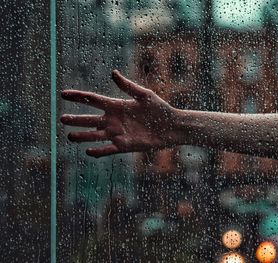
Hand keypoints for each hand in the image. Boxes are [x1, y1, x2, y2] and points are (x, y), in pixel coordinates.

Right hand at [61, 70, 179, 157]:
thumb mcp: (144, 95)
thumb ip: (128, 86)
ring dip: (83, 136)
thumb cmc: (160, 109)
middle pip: (90, 119)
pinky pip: (108, 149)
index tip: (63, 94)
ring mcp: (118, 134)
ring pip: (95, 135)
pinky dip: (98, 151)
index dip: (78, 97)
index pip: (93, 100)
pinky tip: (88, 151)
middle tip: (62, 119)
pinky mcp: (124, 146)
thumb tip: (112, 72)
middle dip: (76, 120)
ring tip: (70, 136)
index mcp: (116, 105)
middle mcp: (113, 120)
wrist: (171, 127)